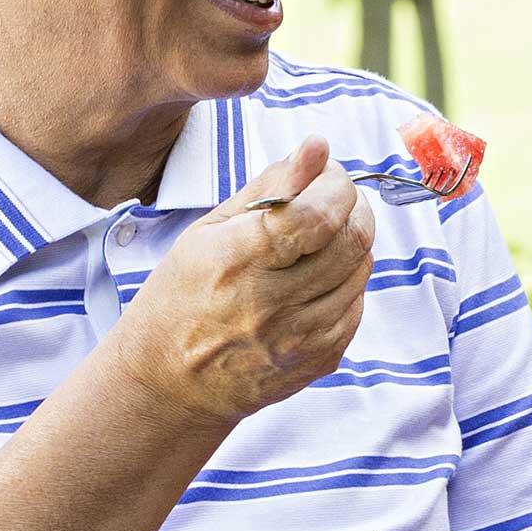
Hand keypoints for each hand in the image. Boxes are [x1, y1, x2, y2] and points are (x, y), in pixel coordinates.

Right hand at [110, 138, 373, 426]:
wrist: (169, 382)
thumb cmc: (182, 298)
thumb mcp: (208, 231)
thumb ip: (269, 187)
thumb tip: (317, 148)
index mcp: (236, 261)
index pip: (315, 214)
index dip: (336, 184)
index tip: (328, 173)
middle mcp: (270, 303)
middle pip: (351, 239)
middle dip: (354, 204)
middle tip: (335, 196)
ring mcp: (299, 338)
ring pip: (361, 270)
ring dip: (354, 240)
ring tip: (324, 235)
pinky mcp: (319, 360)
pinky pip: (357, 305)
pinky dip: (348, 280)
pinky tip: (319, 275)